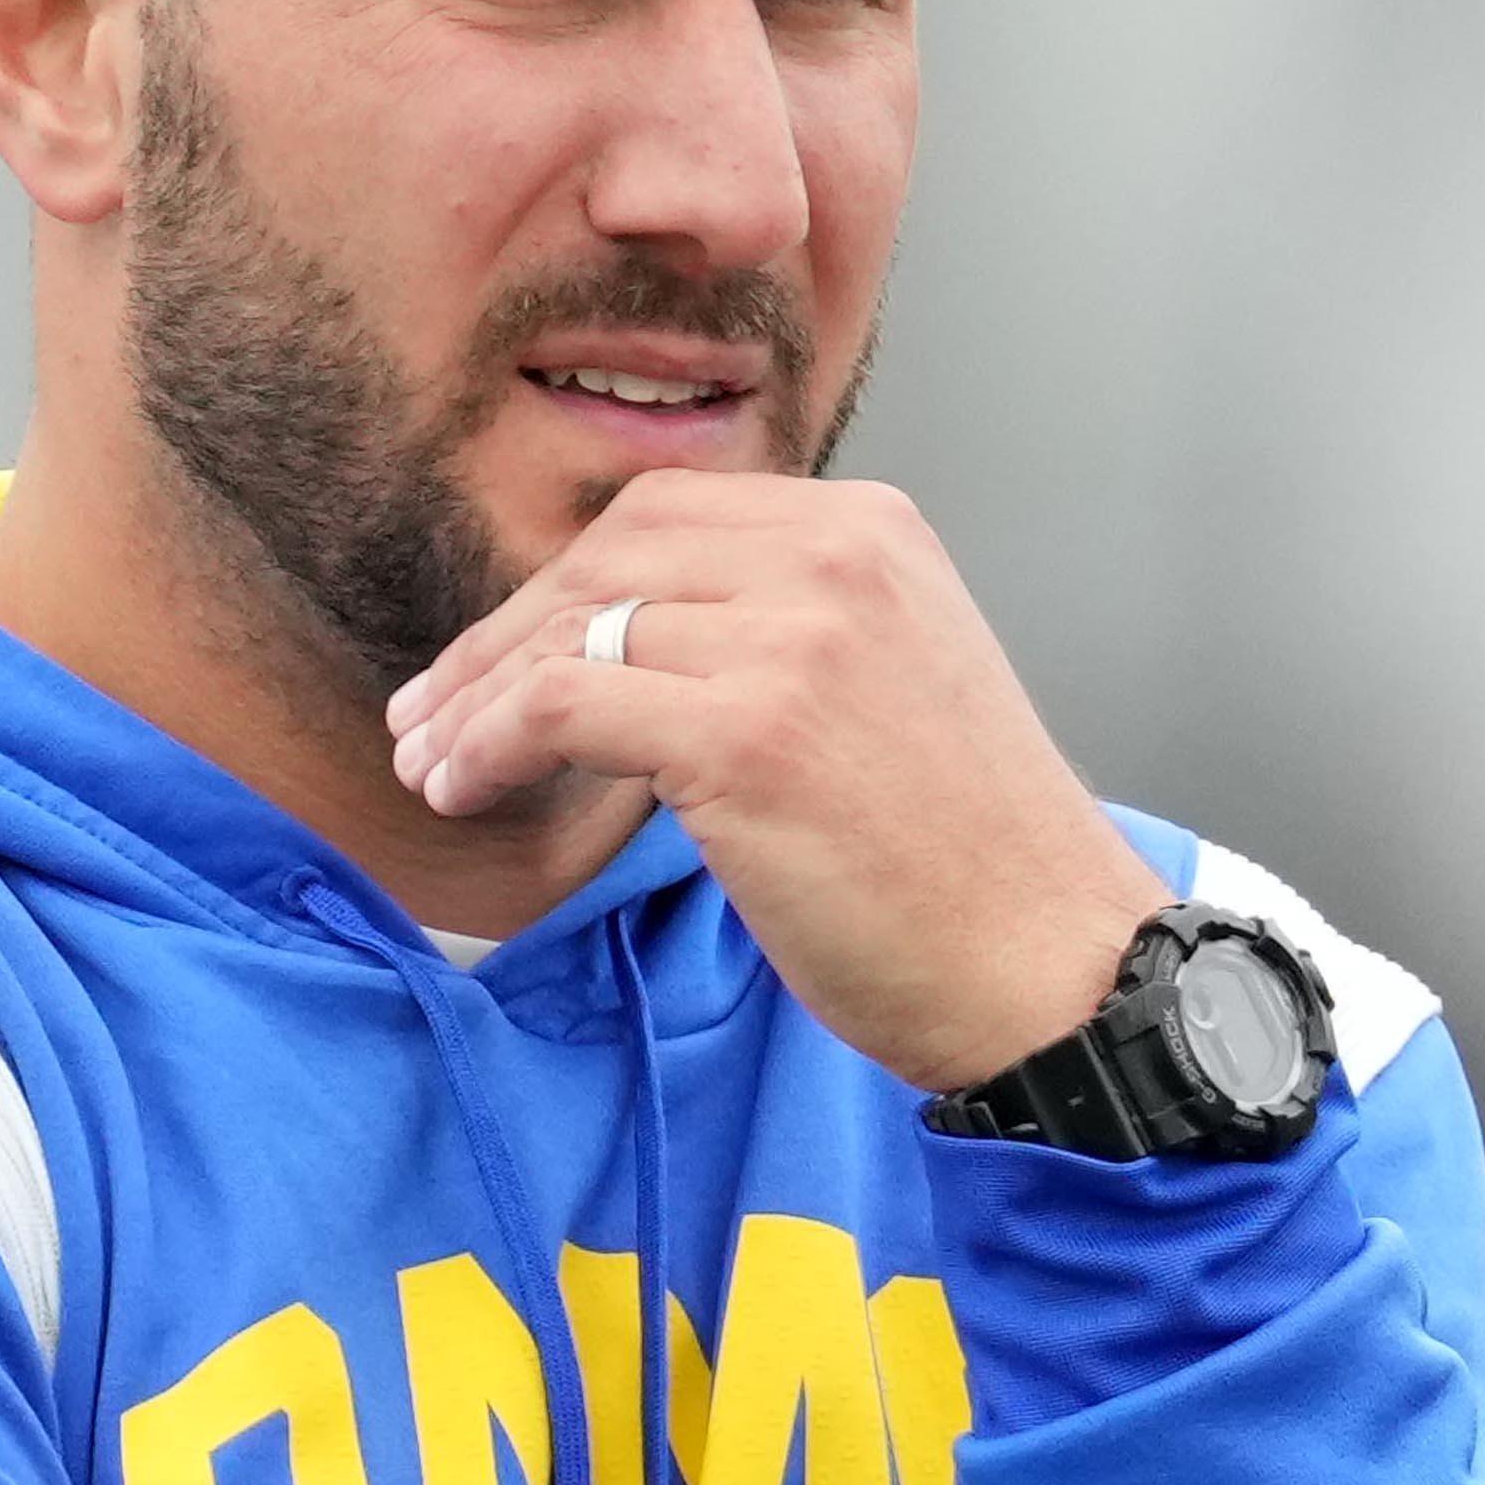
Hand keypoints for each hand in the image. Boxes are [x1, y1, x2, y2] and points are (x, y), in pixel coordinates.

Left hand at [378, 473, 1136, 1095]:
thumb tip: (630, 650)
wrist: (1053, 966)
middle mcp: (836, 557)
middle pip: (609, 556)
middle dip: (503, 634)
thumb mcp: (891, 687)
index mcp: (873, 532)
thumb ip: (786, 634)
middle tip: (434, 712)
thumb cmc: (969, 866)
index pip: (668, 518)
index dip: (564, 588)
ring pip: (572, 630)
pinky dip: (489, 743)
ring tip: (430, 761)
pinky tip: (461, 789)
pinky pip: (562, 706)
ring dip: (476, 699)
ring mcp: (794, 639)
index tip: (499, 658)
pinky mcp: (749, 733)